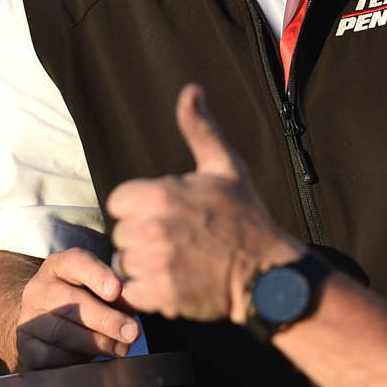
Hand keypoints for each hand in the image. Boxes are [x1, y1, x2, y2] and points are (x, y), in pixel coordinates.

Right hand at [15, 248, 139, 370]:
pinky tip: (91, 358)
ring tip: (120, 348)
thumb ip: (115, 297)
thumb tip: (130, 310)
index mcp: (60, 265)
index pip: (76, 262)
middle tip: (131, 332)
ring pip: (61, 332)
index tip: (117, 291)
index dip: (98, 275)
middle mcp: (39, 288)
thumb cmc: (81, 302)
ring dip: (96, 343)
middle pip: (70, 302)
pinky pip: (50, 356)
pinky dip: (75, 359)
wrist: (43, 323)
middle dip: (105, 319)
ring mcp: (28, 316)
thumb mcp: (98, 290)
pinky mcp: (24, 345)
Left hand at [107, 85, 301, 322]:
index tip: (164, 216)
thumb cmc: (244, 217)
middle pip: (120, 234)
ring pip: (124, 265)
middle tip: (175, 241)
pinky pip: (132, 293)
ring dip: (143, 267)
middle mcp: (151, 228)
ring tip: (175, 264)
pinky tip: (172, 284)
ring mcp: (155, 264)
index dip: (139, 208)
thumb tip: (190, 90)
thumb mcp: (224, 166)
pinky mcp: (160, 296)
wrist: (268, 273)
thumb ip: (199, 128)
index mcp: (159, 194)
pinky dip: (147, 293)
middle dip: (141, 238)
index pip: (119, 202)